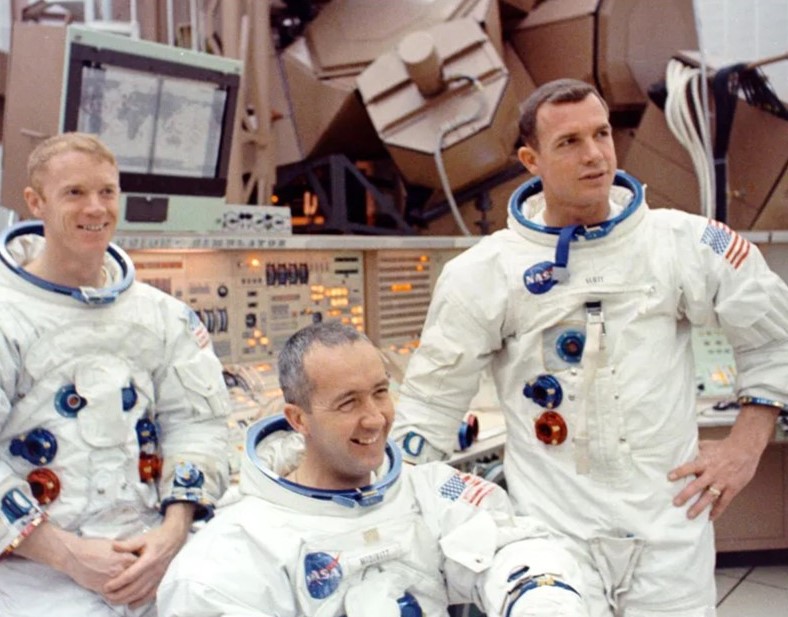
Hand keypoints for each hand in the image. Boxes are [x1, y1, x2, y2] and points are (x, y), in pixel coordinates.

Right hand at [14, 522, 137, 595]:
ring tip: (135, 590)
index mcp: (125, 558)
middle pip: (137, 578)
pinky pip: (114, 596)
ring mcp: (111, 581)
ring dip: (132, 591)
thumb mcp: (114, 545)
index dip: (145, 567)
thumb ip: (126, 551)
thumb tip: (134, 554)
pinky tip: (122, 596)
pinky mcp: (101, 588)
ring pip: (127, 590)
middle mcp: (120, 570)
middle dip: (141, 580)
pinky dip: (119, 597)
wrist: (75, 555)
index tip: (148, 568)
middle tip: (144, 580)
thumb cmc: (93, 547)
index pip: (142, 565)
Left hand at [102, 503, 195, 607]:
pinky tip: (131, 605)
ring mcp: (158, 577)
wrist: (173, 539)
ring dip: (128, 600)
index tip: (106, 587)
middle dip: (120, 595)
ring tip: (115, 602)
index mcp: (149, 559)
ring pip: (142, 593)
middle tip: (107, 597)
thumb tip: (113, 546)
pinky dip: (141, 602)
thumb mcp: (141, 538)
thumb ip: (127, 544)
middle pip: (135, 587)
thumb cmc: (156, 538)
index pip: (131, 575)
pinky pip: (151, 594)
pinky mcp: (161, 580)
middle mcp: (154, 570)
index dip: (118, 583)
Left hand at [668, 405, 777, 519]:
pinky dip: (717, 511)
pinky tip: (710, 517)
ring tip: (689, 516)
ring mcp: (723, 482)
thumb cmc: (724, 446)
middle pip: (697, 486)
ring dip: (699, 507)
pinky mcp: (733, 488)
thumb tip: (680, 449)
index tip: (669, 477)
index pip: (690, 467)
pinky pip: (724, 502)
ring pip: (709, 497)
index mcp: (705, 462)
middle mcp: (713, 473)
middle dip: (685, 495)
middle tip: (676, 503)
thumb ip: (695, 450)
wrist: (745, 449)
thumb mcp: (707, 445)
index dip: (679, 472)